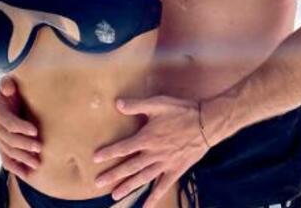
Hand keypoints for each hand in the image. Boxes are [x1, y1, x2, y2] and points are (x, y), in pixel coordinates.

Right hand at [0, 76, 42, 178]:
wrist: (10, 98)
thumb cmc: (14, 89)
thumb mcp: (10, 82)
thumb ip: (8, 83)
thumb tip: (8, 87)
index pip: (8, 122)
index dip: (21, 127)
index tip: (35, 131)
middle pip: (9, 140)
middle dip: (24, 145)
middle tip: (39, 148)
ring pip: (9, 152)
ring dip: (22, 158)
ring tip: (37, 163)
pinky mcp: (2, 146)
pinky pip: (6, 160)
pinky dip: (15, 168)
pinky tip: (26, 174)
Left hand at [93, 95, 208, 206]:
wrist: (205, 123)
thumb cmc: (180, 111)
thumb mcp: (157, 103)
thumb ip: (137, 105)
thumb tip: (117, 104)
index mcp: (147, 138)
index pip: (123, 148)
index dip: (109, 153)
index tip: (95, 158)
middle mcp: (153, 154)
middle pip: (129, 167)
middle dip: (112, 175)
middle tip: (97, 183)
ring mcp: (164, 164)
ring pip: (142, 178)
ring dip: (128, 187)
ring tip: (114, 195)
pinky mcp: (176, 170)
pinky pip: (163, 187)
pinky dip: (154, 197)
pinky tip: (145, 206)